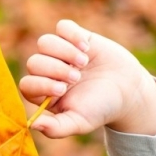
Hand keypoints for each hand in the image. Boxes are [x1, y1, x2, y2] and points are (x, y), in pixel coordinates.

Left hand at [20, 19, 155, 137]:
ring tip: (83, 62)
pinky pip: (62, 27)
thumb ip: (56, 128)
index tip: (63, 89)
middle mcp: (47, 72)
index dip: (41, 84)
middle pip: (34, 62)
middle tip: (76, 77)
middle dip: (55, 69)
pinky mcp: (75, 37)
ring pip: (45, 42)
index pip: (27, 84)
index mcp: (43, 93)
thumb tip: (32, 125)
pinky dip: (73, 35)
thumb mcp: (79, 123)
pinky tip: (87, 48)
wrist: (128, 91)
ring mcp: (60, 53)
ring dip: (64, 51)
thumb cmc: (101, 109)